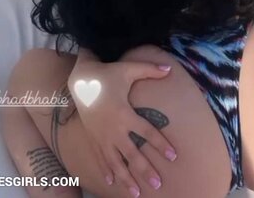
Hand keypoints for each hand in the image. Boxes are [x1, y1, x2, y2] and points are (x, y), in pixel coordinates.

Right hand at [67, 59, 176, 196]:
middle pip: (132, 154)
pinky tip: (111, 183)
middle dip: (145, 170)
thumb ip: (149, 69)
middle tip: (158, 184)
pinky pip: (100, 158)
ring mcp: (102, 136)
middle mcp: (114, 129)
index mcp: (124, 114)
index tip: (173, 156)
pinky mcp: (93, 138)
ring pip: (115, 162)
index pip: (147, 132)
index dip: (161, 144)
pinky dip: (106, 171)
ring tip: (137, 193)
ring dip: (126, 178)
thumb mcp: (128, 69)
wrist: (80, 80)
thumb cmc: (107, 74)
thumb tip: (169, 68)